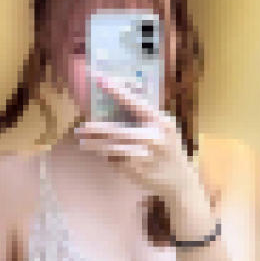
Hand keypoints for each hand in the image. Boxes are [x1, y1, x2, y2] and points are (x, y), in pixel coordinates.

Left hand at [74, 69, 197, 200]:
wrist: (180, 181)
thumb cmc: (168, 150)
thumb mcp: (165, 130)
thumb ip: (146, 119)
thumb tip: (117, 105)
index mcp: (160, 122)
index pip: (134, 102)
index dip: (116, 90)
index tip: (99, 79)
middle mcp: (153, 137)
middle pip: (116, 131)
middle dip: (95, 130)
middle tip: (80, 128)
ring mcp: (145, 156)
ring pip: (112, 148)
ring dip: (95, 145)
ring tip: (82, 142)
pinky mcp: (137, 171)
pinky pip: (116, 161)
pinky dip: (108, 158)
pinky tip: (102, 155)